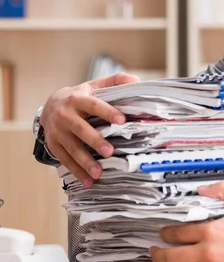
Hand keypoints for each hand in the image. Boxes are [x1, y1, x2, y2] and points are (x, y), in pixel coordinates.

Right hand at [40, 72, 138, 186]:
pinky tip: (87, 181)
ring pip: (71, 148)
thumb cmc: (79, 96)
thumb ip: (115, 81)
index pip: (94, 105)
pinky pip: (65, 160)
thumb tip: (136, 80)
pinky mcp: (53, 145)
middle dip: (95, 141)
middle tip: (109, 152)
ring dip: (84, 162)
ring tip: (98, 173)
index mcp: (78, 99)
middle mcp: (65, 115)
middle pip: (80, 129)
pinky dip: (76, 172)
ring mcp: (57, 131)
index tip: (122, 120)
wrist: (49, 104)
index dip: (107, 112)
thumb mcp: (94, 85)